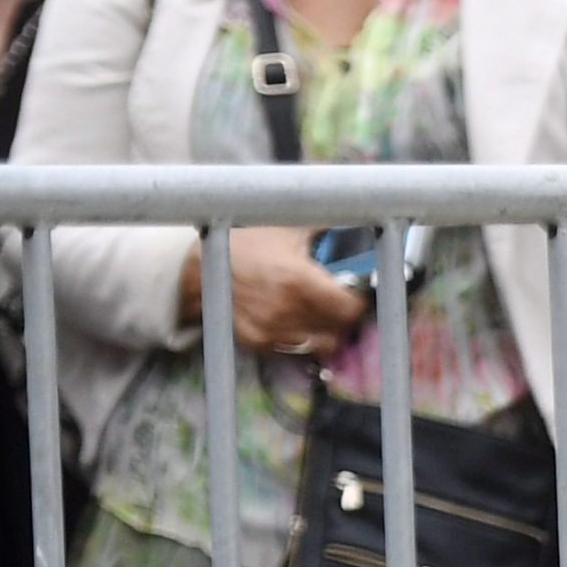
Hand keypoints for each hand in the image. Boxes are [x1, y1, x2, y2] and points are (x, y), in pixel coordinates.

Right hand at [220, 229, 371, 359]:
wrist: (202, 263)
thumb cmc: (249, 241)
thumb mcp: (289, 227)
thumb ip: (327, 228)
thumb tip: (364, 217)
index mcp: (297, 280)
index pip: (350, 310)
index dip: (357, 302)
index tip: (355, 294)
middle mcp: (283, 310)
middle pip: (338, 329)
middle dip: (342, 316)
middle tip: (337, 302)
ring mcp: (268, 329)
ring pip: (319, 344)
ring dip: (323, 329)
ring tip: (315, 310)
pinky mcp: (256, 342)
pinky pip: (294, 349)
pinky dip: (299, 336)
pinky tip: (293, 318)